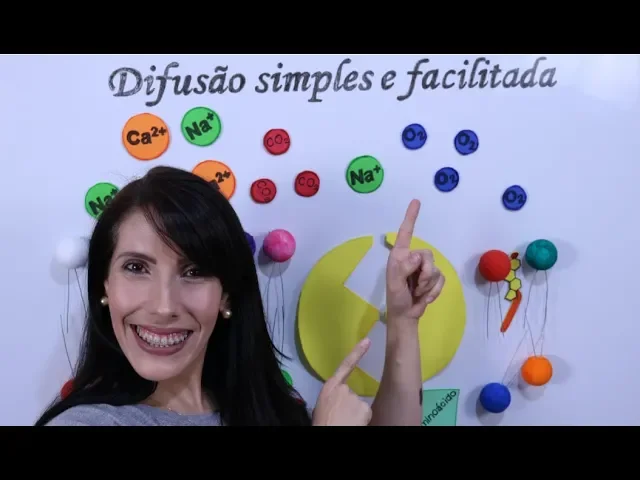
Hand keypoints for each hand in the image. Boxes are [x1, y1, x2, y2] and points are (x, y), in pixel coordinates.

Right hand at [312, 338, 372, 425]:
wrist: (329, 432)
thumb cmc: (322, 423)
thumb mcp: (321, 406)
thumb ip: (332, 398)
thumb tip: (337, 402)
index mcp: (329, 387)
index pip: (345, 365)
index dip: (357, 352)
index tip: (368, 341)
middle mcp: (343, 389)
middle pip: (352, 393)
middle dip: (349, 405)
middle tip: (341, 418)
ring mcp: (354, 397)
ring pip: (359, 405)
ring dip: (355, 414)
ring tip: (345, 422)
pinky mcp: (364, 407)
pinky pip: (365, 413)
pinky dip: (362, 420)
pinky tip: (354, 424)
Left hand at [386, 199, 444, 322]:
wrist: (406, 315)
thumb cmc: (396, 297)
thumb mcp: (395, 283)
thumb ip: (403, 269)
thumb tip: (416, 257)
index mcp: (400, 255)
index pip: (406, 233)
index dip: (411, 217)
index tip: (416, 201)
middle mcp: (412, 258)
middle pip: (428, 255)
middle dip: (425, 273)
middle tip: (416, 287)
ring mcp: (424, 268)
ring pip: (435, 268)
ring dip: (428, 284)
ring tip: (418, 292)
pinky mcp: (433, 278)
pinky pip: (441, 279)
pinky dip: (434, 291)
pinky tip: (425, 297)